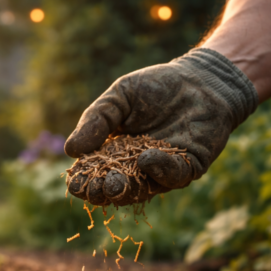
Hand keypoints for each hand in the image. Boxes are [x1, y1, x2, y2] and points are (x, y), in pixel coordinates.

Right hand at [65, 48, 257, 205]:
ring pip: (143, 189)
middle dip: (105, 191)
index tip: (75, 183)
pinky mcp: (189, 167)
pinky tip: (146, 159)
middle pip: (117, 188)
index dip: (84, 182)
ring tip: (114, 183)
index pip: (95, 174)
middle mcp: (137, 168)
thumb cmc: (156, 87)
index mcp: (115, 154)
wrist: (200, 79)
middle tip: (96, 189)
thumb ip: (96, 120)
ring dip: (128, 189)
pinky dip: (159, 170)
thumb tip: (70, 149)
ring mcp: (163, 171)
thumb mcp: (119, 97)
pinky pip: (173, 176)